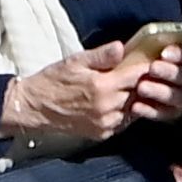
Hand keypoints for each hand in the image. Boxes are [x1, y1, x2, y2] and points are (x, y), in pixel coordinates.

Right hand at [0, 42, 144, 144]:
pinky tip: (116, 103)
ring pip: (132, 109)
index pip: (136, 76)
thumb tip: (121, 47)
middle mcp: (107, 108)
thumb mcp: (75, 62)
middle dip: (140, 83)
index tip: (148, 61)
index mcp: (102, 87)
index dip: (144, 67)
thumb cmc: (52, 81)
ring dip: (133, 99)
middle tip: (139, 73)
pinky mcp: (101, 134)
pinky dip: (123, 112)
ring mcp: (105, 124)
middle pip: (137, 93)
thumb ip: (101, 56)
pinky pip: (121, 122)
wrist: (34, 107)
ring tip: (128, 88)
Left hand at [129, 38, 181, 123]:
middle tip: (153, 68)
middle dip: (172, 73)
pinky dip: (152, 111)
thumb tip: (117, 47)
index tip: (164, 52)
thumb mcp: (140, 44)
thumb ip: (130, 45)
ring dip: (161, 92)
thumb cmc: (143, 54)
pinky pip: (167, 114)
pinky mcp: (175, 112)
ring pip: (180, 97)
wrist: (132, 76)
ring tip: (141, 88)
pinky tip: (135, 107)